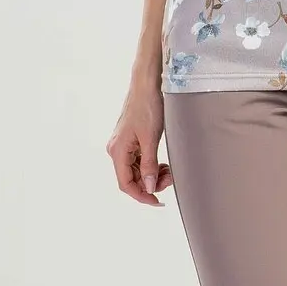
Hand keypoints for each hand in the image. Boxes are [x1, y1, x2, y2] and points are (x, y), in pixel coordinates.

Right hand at [106, 78, 172, 205]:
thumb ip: (149, 165)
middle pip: (131, 178)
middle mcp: (117, 149)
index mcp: (117, 151)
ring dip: (152, 174)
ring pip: (137, 169)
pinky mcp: (131, 139)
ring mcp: (123, 144)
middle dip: (150, 183)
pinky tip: (163, 164)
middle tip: (169, 179)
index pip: (126, 184)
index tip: (158, 201)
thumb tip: (149, 187)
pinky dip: (151, 164)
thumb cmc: (147, 106)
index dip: (142, 196)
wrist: (147, 83)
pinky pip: (139, 159)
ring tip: (168, 171)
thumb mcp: (150, 138)